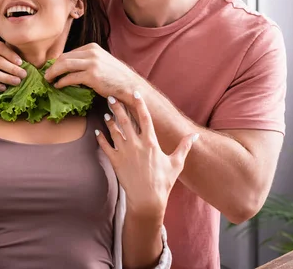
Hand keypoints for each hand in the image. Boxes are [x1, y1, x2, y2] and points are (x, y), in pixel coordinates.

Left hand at [43, 43, 138, 97]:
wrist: (129, 86)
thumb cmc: (114, 77)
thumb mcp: (100, 62)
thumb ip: (86, 61)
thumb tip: (67, 66)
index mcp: (92, 47)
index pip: (68, 53)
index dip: (57, 62)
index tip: (51, 69)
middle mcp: (92, 53)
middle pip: (64, 58)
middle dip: (52, 67)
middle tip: (46, 75)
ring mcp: (92, 63)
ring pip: (64, 65)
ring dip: (53, 73)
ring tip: (48, 80)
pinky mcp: (92, 76)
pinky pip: (70, 78)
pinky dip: (61, 82)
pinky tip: (58, 86)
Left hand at [95, 92, 197, 217]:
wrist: (147, 199)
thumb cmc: (163, 182)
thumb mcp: (176, 163)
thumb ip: (184, 147)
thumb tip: (195, 136)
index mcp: (151, 142)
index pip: (145, 118)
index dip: (139, 104)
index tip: (134, 93)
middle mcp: (136, 144)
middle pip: (125, 120)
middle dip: (117, 107)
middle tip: (111, 97)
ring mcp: (125, 152)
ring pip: (114, 131)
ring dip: (109, 121)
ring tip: (106, 113)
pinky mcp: (116, 161)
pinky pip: (105, 146)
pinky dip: (100, 138)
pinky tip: (97, 131)